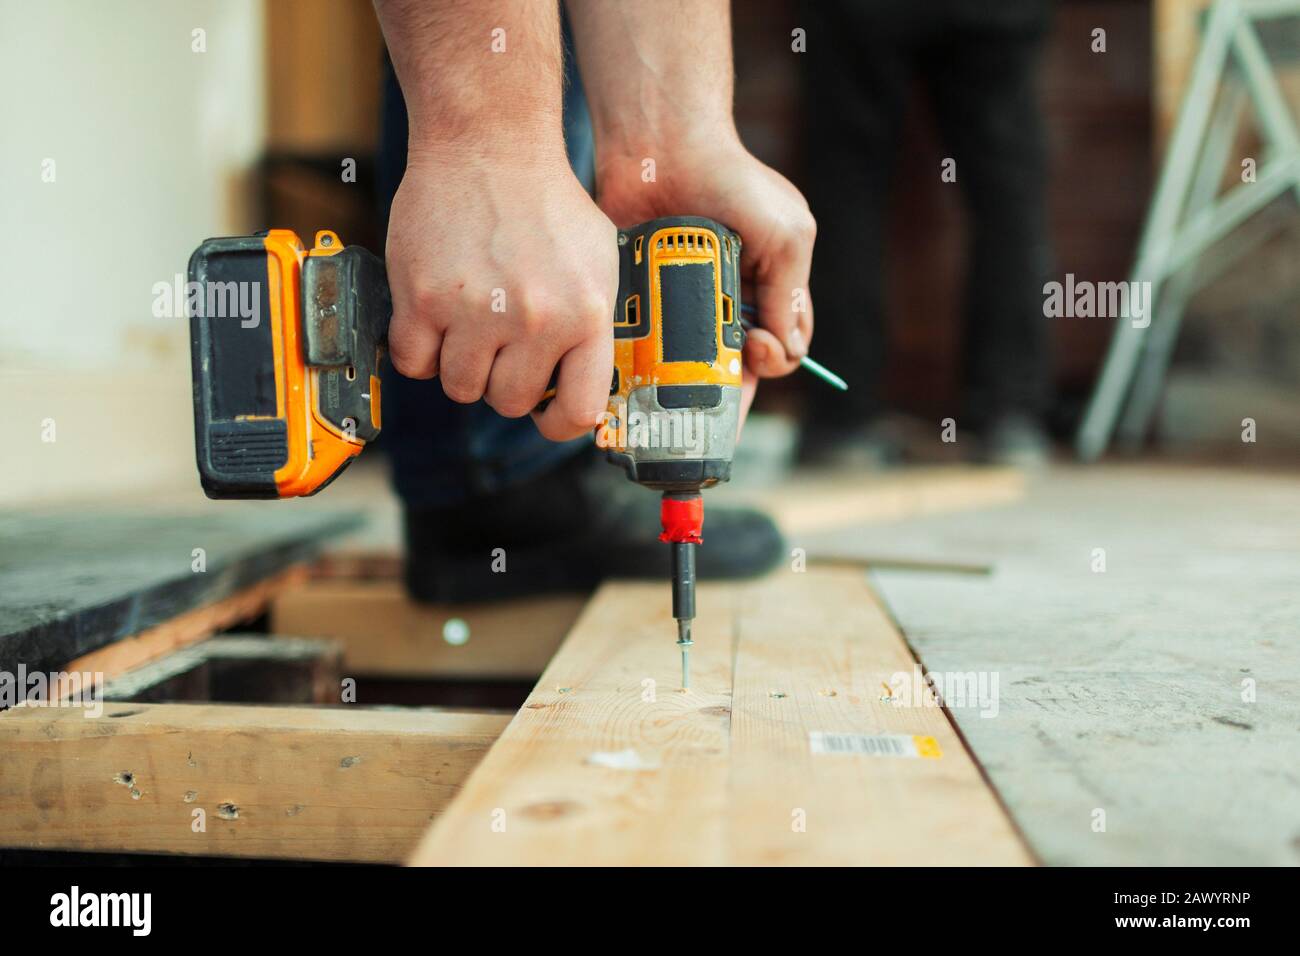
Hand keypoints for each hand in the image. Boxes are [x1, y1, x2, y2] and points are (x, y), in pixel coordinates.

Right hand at [385, 149, 618, 440]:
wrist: (489, 144)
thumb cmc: (546, 202)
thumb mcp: (599, 261)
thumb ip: (595, 325)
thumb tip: (589, 390)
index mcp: (586, 314)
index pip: (578, 412)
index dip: (559, 424)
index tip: (546, 414)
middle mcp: (536, 319)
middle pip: (510, 402)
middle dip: (502, 381)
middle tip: (499, 344)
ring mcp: (477, 311)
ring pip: (460, 388)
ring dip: (460, 365)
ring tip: (468, 324)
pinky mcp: (423, 297)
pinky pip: (414, 363)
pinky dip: (419, 349)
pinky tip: (433, 318)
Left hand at [594, 133, 815, 421]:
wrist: (663, 145)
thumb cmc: (733, 180)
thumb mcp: (785, 234)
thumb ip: (788, 294)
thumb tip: (787, 351)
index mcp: (770, 289)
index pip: (781, 349)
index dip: (773, 359)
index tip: (756, 343)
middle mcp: (728, 302)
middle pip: (734, 368)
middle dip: (729, 391)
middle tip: (713, 392)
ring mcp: (684, 303)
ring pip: (689, 366)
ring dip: (687, 383)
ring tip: (676, 395)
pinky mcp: (644, 301)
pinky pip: (646, 346)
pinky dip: (646, 363)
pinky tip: (640, 376)